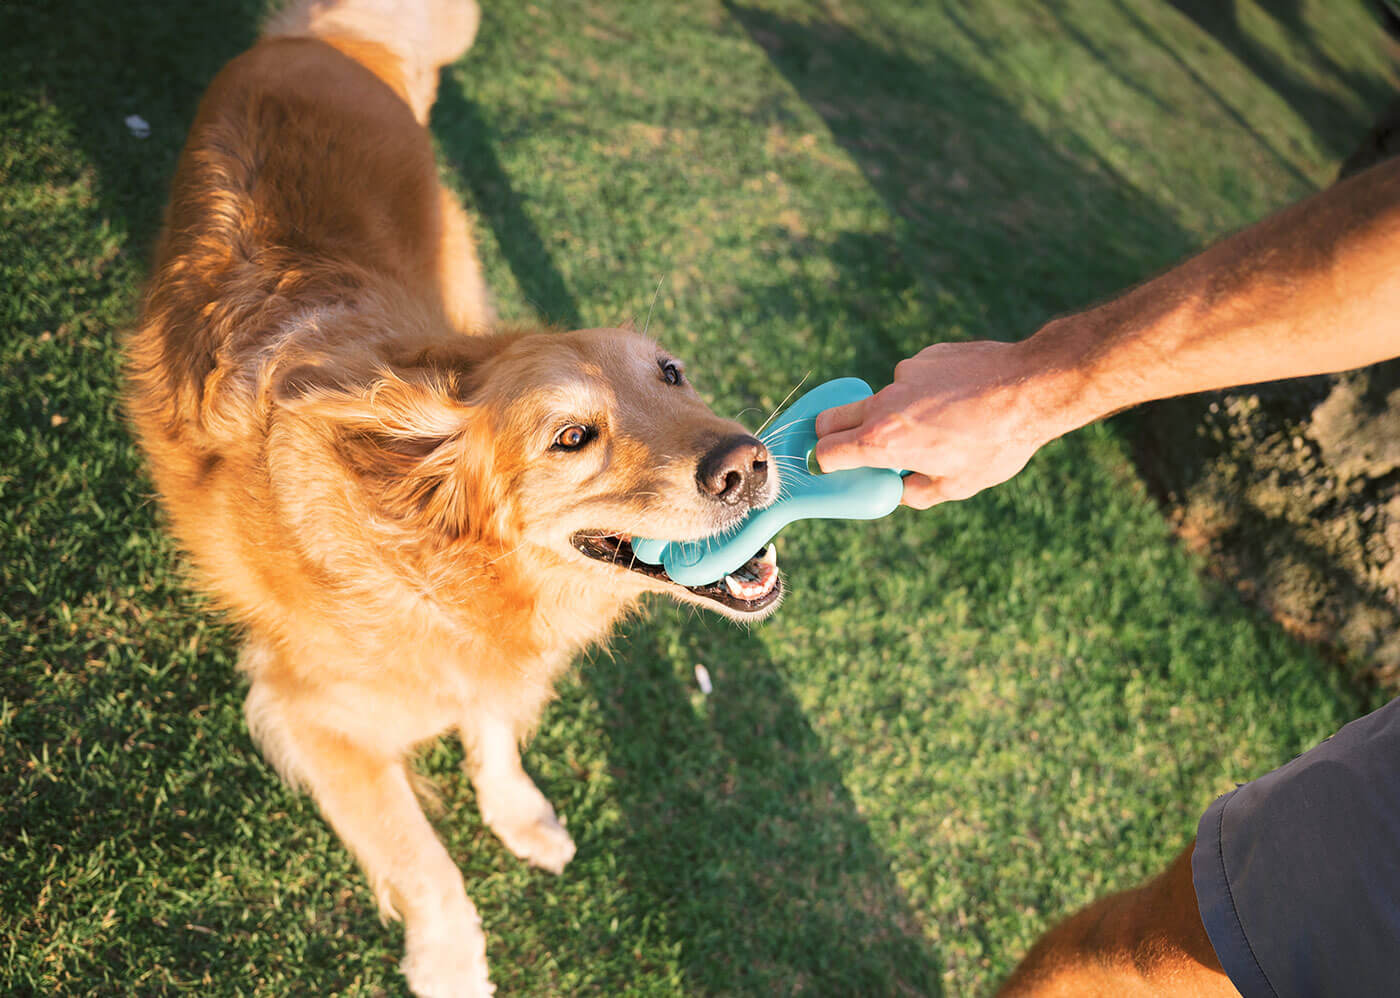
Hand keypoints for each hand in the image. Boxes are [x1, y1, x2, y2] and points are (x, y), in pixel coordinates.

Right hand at [813, 340, 1070, 508]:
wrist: (1032, 387)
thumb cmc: (997, 443)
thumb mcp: (958, 485)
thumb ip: (917, 493)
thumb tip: (901, 489)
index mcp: (884, 442)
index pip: (827, 453)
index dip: (826, 465)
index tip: (835, 469)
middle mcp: (885, 404)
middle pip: (831, 418)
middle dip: (832, 434)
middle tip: (856, 447)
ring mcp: (903, 375)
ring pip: (882, 398)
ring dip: (895, 414)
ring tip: (942, 424)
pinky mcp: (925, 356)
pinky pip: (912, 378)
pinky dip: (924, 391)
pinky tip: (958, 399)